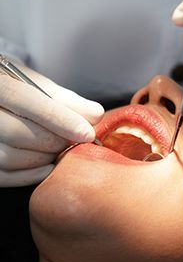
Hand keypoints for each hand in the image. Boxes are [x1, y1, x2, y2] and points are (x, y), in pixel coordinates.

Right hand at [0, 64, 103, 185]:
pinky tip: (49, 165)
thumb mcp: (40, 85)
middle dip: (56, 141)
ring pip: (11, 157)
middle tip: (78, 141)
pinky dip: (32, 174)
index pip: (26, 100)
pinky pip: (5, 176)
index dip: (60, 119)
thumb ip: (68, 100)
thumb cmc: (18, 88)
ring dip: (45, 158)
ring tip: (62, 148)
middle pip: (18, 133)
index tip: (86, 133)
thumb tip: (95, 116)